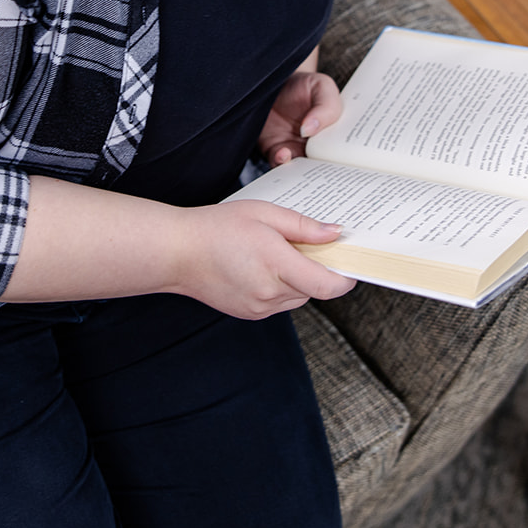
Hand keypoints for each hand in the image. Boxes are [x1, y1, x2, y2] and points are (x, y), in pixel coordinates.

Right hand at [172, 200, 354, 318]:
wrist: (177, 252)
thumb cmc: (216, 227)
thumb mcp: (264, 214)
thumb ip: (303, 226)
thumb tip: (336, 234)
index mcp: (276, 264)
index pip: (327, 285)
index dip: (345, 276)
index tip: (351, 262)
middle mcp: (269, 292)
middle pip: (315, 289)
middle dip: (319, 269)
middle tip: (308, 245)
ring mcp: (259, 307)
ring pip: (299, 297)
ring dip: (300, 279)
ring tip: (279, 254)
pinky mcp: (250, 313)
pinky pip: (280, 302)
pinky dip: (282, 287)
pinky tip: (264, 267)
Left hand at [257, 70, 341, 166]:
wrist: (274, 82)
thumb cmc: (304, 85)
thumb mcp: (321, 86)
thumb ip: (324, 106)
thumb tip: (310, 129)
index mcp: (335, 135)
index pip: (345, 154)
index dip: (347, 163)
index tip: (347, 165)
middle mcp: (317, 147)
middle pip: (324, 167)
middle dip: (325, 173)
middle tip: (325, 171)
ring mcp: (296, 150)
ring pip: (302, 170)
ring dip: (302, 172)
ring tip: (302, 164)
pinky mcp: (275, 150)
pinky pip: (278, 163)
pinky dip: (281, 163)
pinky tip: (283, 154)